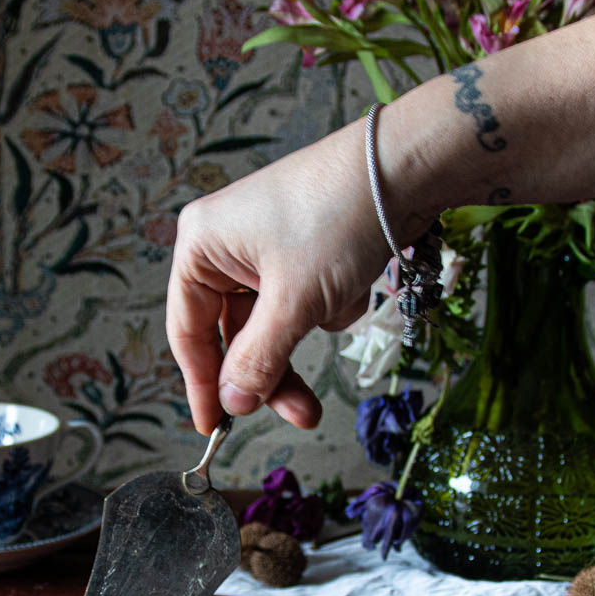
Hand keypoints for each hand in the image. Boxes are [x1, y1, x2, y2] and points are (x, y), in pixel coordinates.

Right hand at [165, 116, 391, 433]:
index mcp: (201, 245)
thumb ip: (257, 361)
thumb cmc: (337, 219)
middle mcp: (224, 244)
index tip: (216, 428)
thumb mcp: (293, 303)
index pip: (189, 331)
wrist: (405, 167)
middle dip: (271, 371)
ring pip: (272, 324)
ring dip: (306, 335)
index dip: (202, 384)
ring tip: (341, 324)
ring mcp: (264, 246)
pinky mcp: (301, 249)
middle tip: (302, 413)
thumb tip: (232, 405)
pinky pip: (302, 302)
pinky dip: (327, 306)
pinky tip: (353, 284)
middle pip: (233, 334)